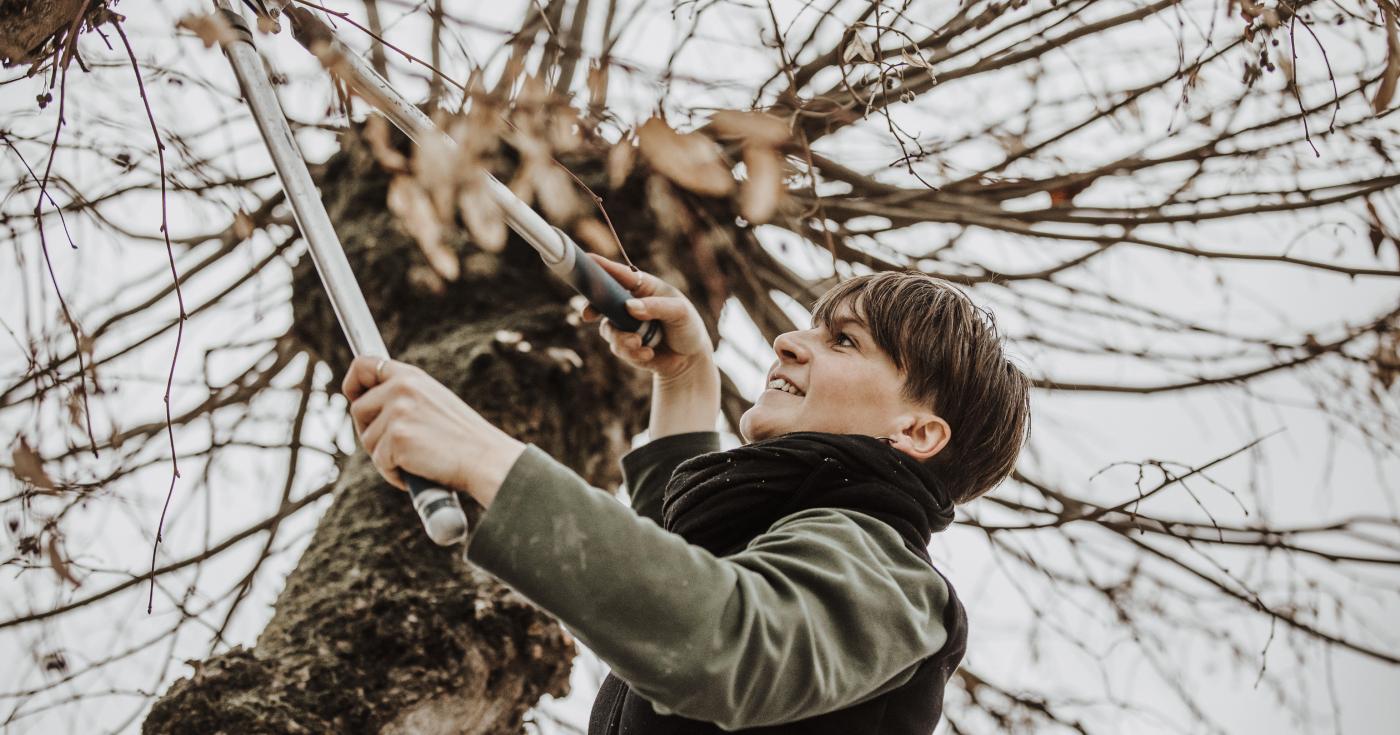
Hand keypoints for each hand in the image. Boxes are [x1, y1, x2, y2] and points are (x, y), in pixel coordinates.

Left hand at [342, 357, 524, 507]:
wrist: (485, 458)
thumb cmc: (463, 438)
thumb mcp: (434, 402)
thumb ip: (405, 397)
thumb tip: (367, 403)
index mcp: (411, 377)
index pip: (364, 364)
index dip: (353, 383)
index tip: (354, 397)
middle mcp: (402, 388)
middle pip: (358, 409)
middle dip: (369, 431)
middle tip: (395, 446)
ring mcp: (398, 412)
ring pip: (367, 440)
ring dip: (385, 456)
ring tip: (416, 460)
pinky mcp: (397, 438)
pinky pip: (380, 462)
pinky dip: (394, 473)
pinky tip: (418, 470)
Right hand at [580, 254, 713, 383]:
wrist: (690, 358)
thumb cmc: (687, 326)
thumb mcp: (679, 312)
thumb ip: (656, 307)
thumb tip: (629, 306)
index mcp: (642, 287)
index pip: (619, 274)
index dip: (601, 266)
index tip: (586, 260)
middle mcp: (628, 304)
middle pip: (601, 300)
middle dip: (592, 307)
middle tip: (588, 314)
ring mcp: (624, 325)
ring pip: (608, 329)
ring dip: (622, 339)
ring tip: (639, 343)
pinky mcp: (624, 345)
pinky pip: (617, 348)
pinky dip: (632, 352)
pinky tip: (649, 353)